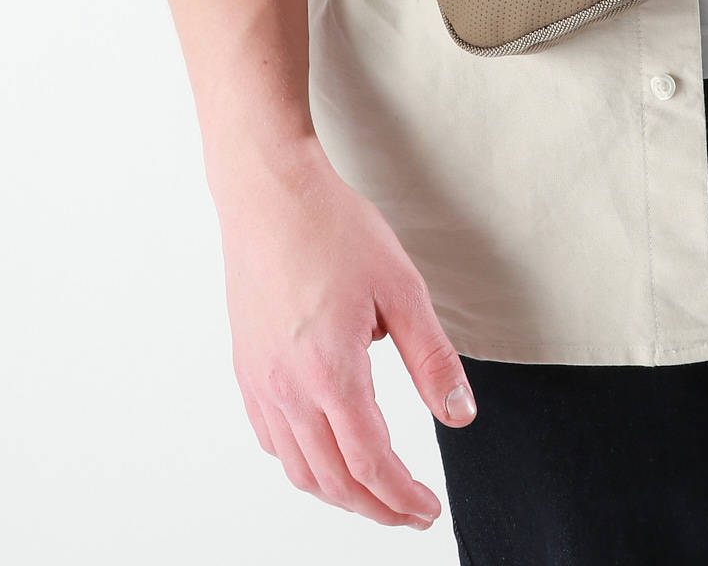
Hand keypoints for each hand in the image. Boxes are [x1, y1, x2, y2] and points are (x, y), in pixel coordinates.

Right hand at [212, 135, 475, 527]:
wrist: (269, 193)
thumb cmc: (333, 229)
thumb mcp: (401, 288)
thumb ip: (432, 359)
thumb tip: (460, 415)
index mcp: (331, 372)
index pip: (371, 465)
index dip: (402, 500)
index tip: (428, 512)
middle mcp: (288, 389)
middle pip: (334, 481)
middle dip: (376, 508)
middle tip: (411, 514)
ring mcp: (260, 383)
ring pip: (299, 469)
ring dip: (341, 492)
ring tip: (376, 492)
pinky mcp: (246, 369)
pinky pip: (272, 441)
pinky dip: (304, 464)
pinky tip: (327, 452)